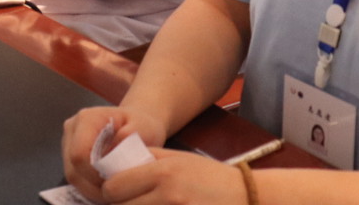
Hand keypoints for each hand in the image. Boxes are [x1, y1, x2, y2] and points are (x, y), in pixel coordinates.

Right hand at [62, 107, 168, 202]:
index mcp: (87, 119)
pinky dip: (91, 187)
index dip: (95, 175)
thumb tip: (110, 155)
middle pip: (73, 168)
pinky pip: (76, 177)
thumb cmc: (140, 123)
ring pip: (73, 175)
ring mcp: (68, 141)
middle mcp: (72, 129)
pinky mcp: (70, 153)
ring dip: (92, 189)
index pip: (80, 154)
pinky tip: (108, 188)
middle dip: (94, 186)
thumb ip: (127, 138)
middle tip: (118, 193)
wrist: (136, 120)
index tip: (117, 182)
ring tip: (114, 192)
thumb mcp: (143, 126)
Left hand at [100, 148, 244, 204]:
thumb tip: (112, 166)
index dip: (110, 191)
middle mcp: (167, 195)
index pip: (114, 187)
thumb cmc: (210, 177)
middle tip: (130, 202)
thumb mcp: (178, 158)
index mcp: (162, 172)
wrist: (248, 197)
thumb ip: (146, 160)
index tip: (116, 192)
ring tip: (144, 204)